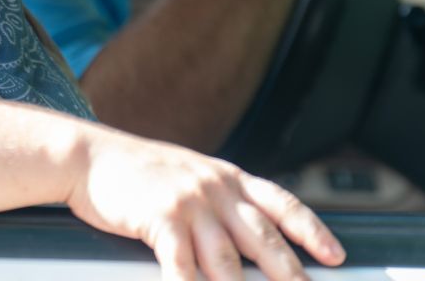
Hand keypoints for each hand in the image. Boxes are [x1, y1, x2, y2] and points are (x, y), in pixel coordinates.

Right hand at [66, 125, 344, 280]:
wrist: (89, 155)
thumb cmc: (135, 170)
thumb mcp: (188, 172)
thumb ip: (219, 197)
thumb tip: (249, 230)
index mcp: (226, 176)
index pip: (281, 203)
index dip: (311, 231)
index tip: (335, 255)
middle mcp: (214, 187)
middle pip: (264, 238)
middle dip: (290, 274)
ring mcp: (189, 202)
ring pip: (229, 261)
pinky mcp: (160, 219)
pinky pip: (184, 266)